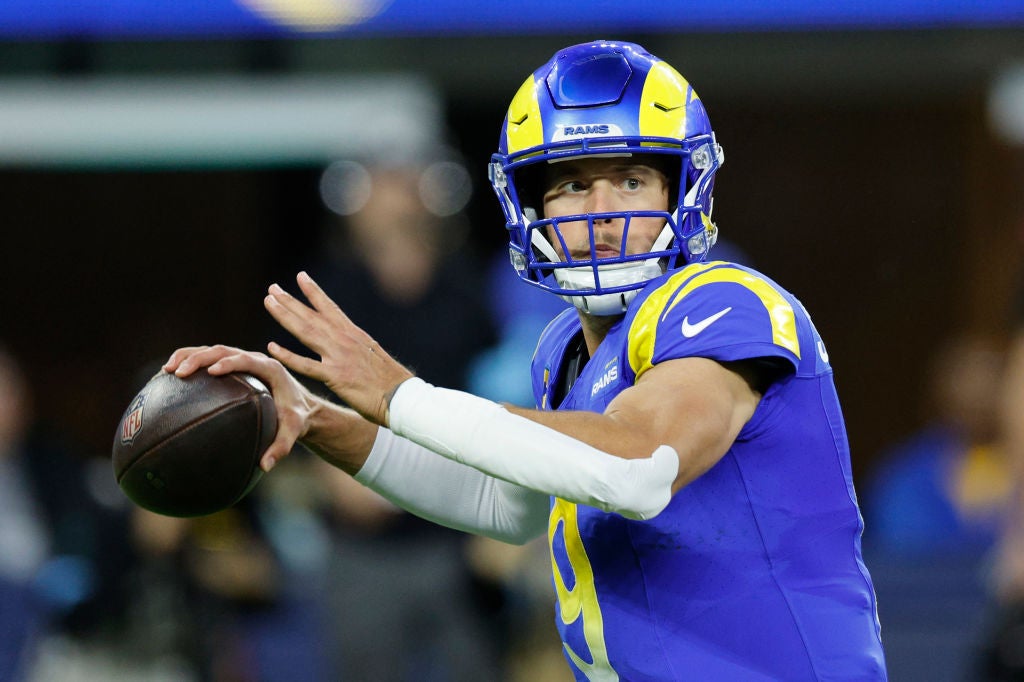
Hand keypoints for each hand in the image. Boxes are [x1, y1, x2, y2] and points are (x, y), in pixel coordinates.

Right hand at [162, 345, 317, 471]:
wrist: (300, 405)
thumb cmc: (296, 417)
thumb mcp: (293, 431)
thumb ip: (281, 447)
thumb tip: (264, 466)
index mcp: (270, 369)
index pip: (247, 360)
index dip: (230, 362)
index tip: (212, 371)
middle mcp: (255, 359)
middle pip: (223, 350)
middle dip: (199, 358)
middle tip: (179, 372)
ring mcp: (242, 360)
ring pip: (212, 350)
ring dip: (188, 356)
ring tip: (167, 371)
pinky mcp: (233, 365)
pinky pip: (209, 359)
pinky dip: (189, 362)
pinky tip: (168, 377)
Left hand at [263, 271, 413, 425]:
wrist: (402, 396)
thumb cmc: (391, 381)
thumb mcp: (374, 356)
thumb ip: (359, 348)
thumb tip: (353, 345)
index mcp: (354, 334)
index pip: (330, 307)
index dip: (314, 291)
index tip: (300, 276)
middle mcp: (344, 340)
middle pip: (312, 316)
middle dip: (290, 301)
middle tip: (272, 288)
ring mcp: (339, 356)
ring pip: (306, 331)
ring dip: (285, 316)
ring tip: (269, 302)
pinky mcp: (335, 376)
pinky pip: (306, 365)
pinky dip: (288, 356)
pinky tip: (271, 347)